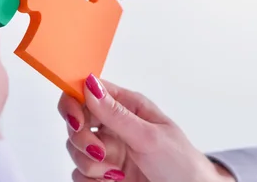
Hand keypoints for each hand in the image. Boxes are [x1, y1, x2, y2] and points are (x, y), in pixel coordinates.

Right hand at [58, 74, 234, 181]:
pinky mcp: (103, 172)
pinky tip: (111, 180)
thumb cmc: (182, 164)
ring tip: (114, 172)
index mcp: (125, 105)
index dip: (73, 103)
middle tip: (100, 152)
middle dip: (81, 139)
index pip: (85, 91)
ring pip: (74, 148)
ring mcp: (107, 149)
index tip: (77, 122)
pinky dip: (89, 179)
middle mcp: (112, 124)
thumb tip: (90, 85)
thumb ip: (116, 113)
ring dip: (89, 163)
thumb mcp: (150, 136)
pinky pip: (79, 173)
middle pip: (75, 121)